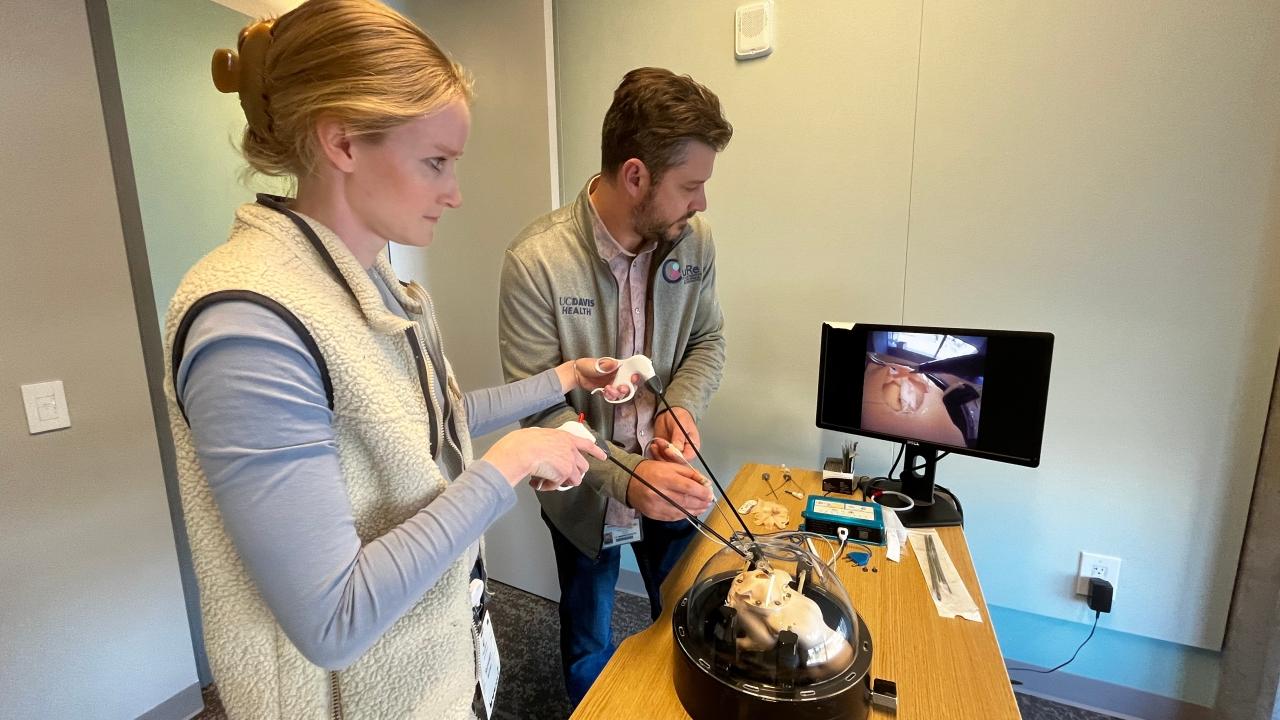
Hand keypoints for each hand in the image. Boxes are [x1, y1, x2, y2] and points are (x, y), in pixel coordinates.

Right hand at [483, 427, 606, 488]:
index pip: (587, 444)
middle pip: (583, 466)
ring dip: (562, 482)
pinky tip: (539, 483)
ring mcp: (570, 463)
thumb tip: (544, 453)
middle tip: (562, 476)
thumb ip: (550, 444)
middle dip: (574, 473)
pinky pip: (559, 486)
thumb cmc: (526, 442)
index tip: (603, 456)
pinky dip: (549, 486)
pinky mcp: (565, 474)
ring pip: (575, 479)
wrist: (523, 450)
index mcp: (566, 438)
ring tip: (548, 480)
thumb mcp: (542, 436)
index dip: (596, 451)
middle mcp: (571, 450)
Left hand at [558, 357, 642, 400]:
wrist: (577, 374)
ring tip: (608, 389)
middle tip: (622, 388)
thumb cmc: (587, 365)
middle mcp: (617, 376)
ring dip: (617, 393)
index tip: (634, 378)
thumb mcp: (597, 363)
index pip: (631, 370)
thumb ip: (606, 365)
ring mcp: (613, 384)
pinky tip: (605, 392)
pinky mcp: (607, 391)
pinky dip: (610, 396)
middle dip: (628, 388)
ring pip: (621, 392)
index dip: (635, 375)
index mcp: (618, 367)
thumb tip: (615, 364)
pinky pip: (612, 397)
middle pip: (629, 384)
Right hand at [626, 460, 713, 521]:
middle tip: (708, 502)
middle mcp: (660, 493)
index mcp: (665, 477)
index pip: (688, 488)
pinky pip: (673, 517)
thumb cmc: (651, 471)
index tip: (710, 494)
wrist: (628, 481)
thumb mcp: (670, 466)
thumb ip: (689, 474)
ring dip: (695, 510)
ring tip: (702, 507)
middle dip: (701, 502)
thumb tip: (705, 483)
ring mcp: (656, 506)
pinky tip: (690, 511)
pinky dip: (684, 515)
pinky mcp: (654, 515)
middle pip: (686, 501)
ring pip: (681, 511)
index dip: (702, 492)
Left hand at [653, 407, 698, 461]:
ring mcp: (672, 454)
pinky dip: (654, 453)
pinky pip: (658, 458)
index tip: (668, 450)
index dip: (676, 457)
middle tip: (661, 442)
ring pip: (665, 461)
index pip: (686, 459)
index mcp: (692, 448)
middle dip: (666, 454)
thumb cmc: (680, 417)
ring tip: (657, 441)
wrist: (669, 413)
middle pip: (675, 463)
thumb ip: (679, 437)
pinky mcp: (663, 452)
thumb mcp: (681, 425)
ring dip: (659, 453)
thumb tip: (678, 449)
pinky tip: (654, 445)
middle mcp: (683, 453)